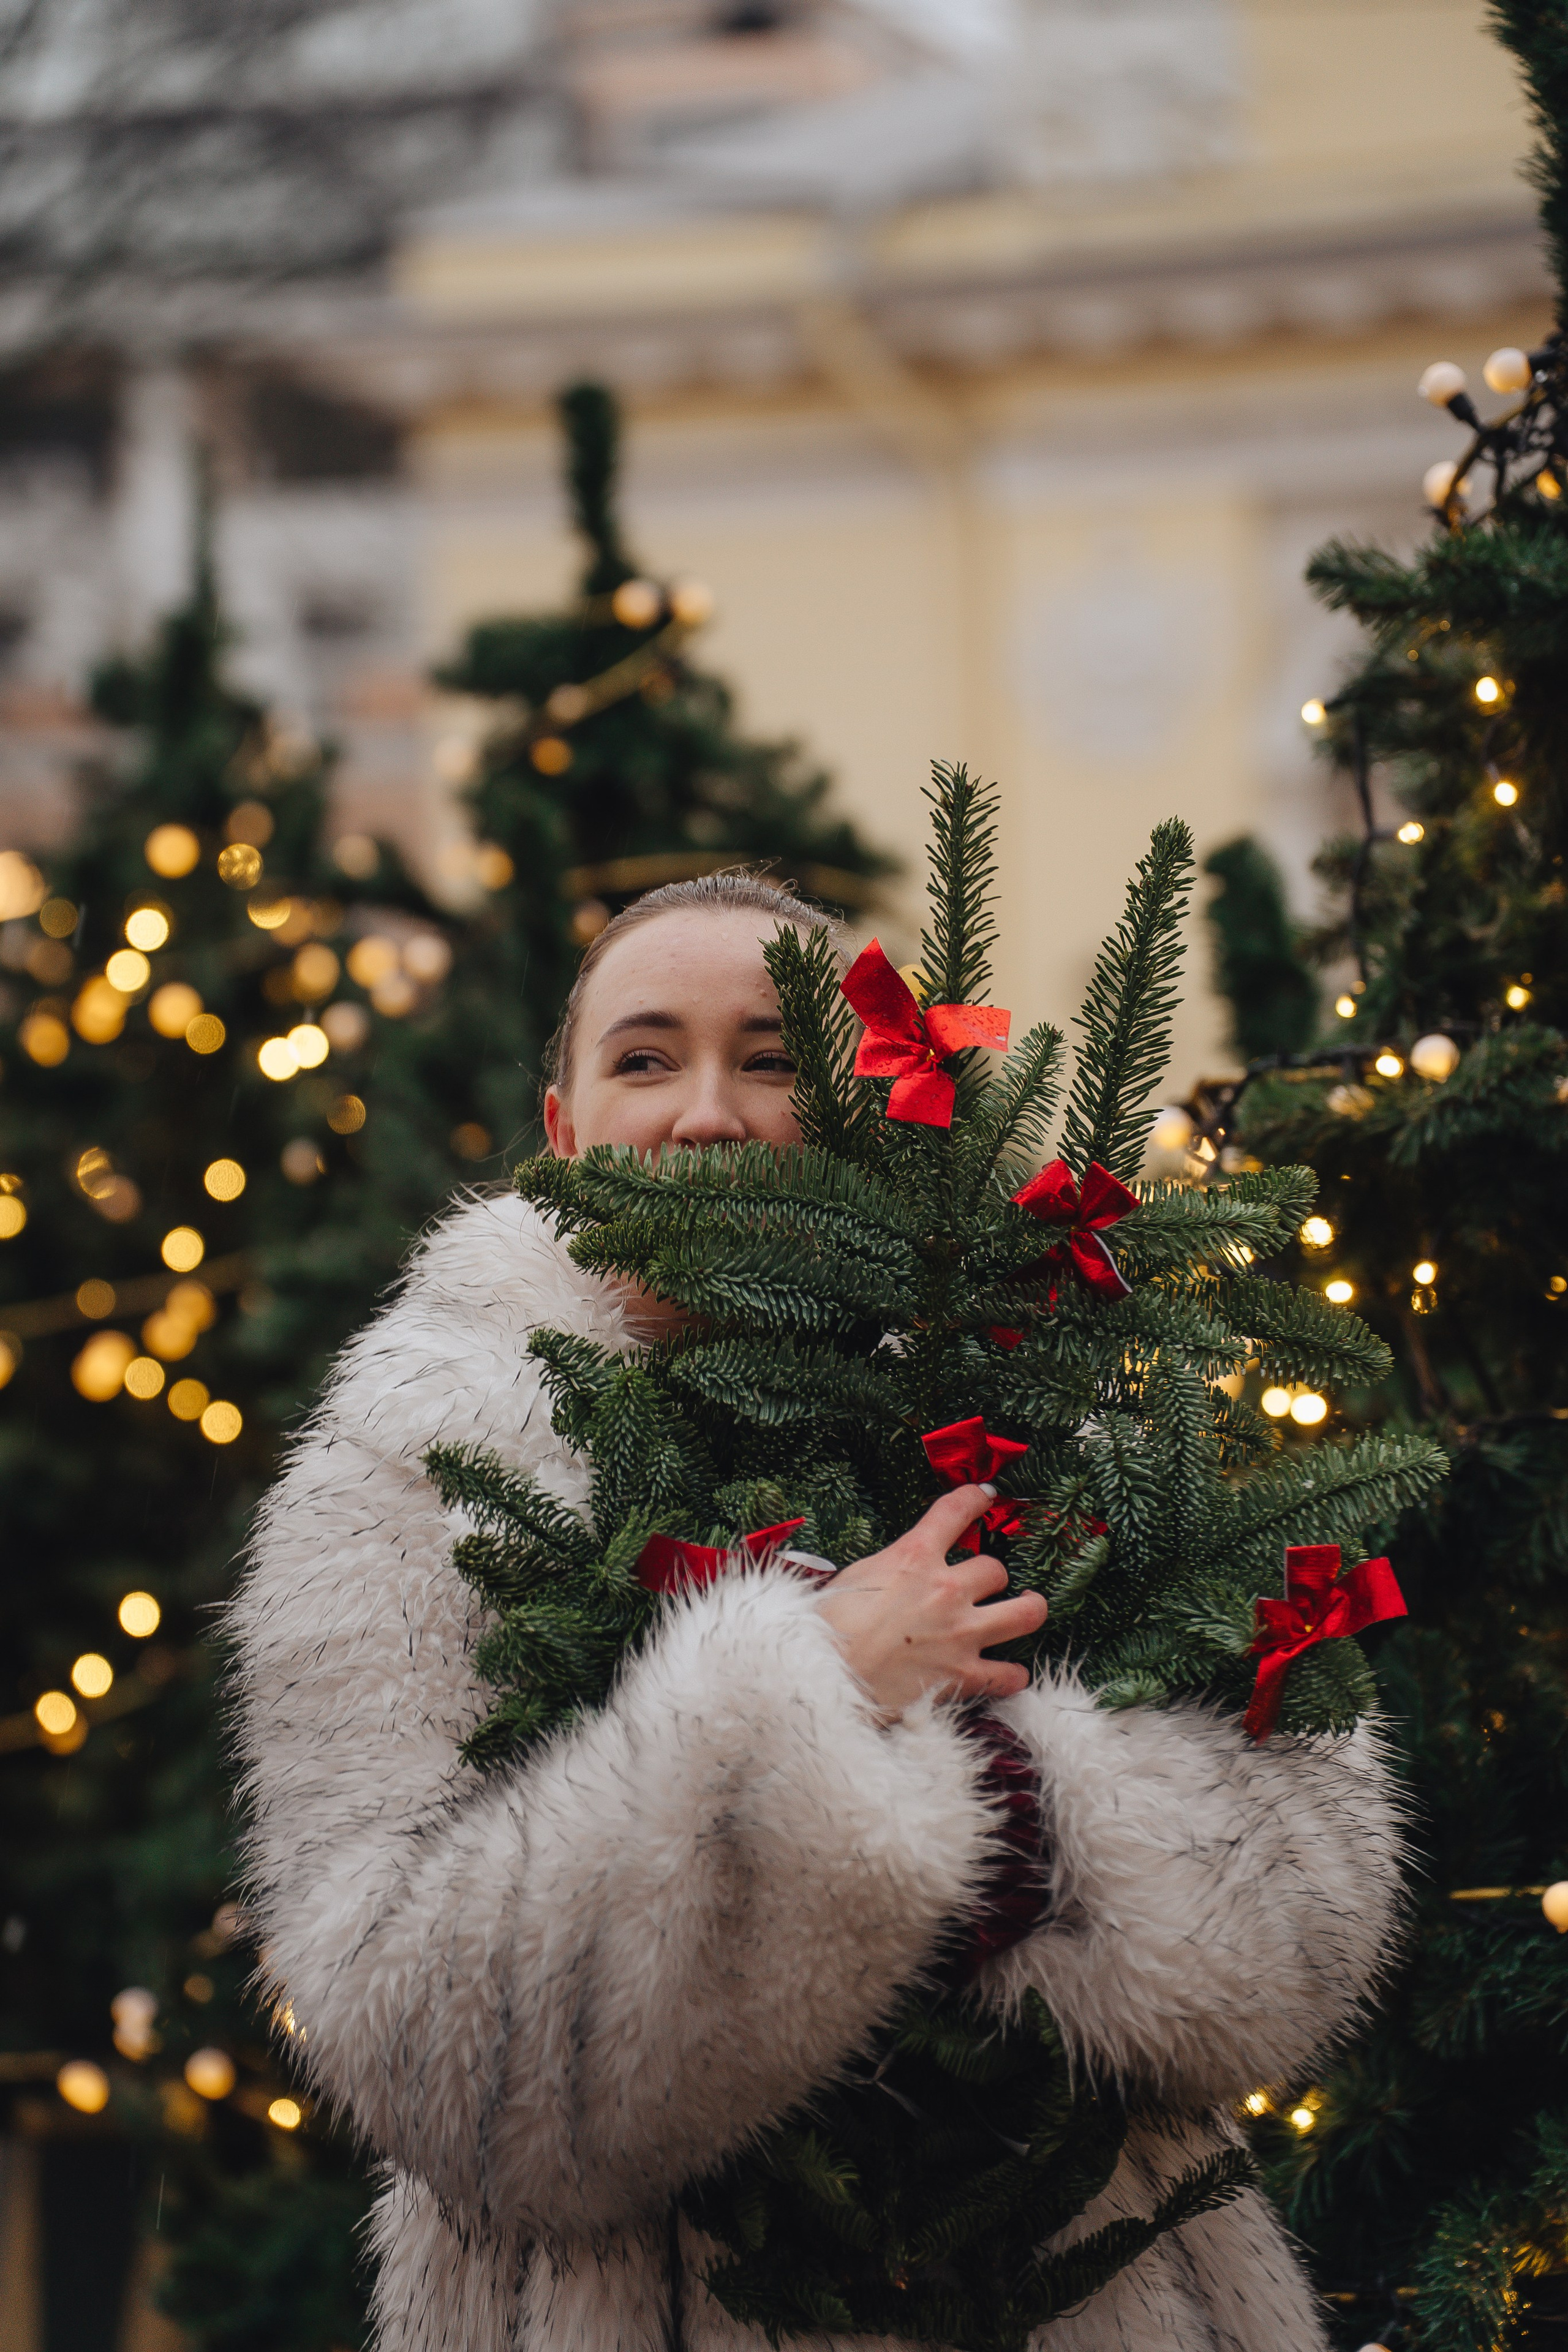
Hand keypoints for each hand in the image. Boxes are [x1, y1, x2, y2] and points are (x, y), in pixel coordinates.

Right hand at [814, 1487, 1048, 1722]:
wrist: (825, 1675)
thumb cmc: (828, 1626)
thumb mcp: (854, 1577)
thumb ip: (888, 1568)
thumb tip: (896, 1572)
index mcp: (914, 1557)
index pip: (954, 1512)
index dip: (974, 1499)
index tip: (984, 1495)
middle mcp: (946, 1591)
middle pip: (995, 1569)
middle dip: (991, 1575)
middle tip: (984, 1583)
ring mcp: (960, 1634)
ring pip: (1024, 1613)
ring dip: (1029, 1609)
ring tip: (1030, 1608)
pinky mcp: (963, 1676)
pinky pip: (1009, 1676)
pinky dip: (1012, 1676)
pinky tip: (1009, 1674)